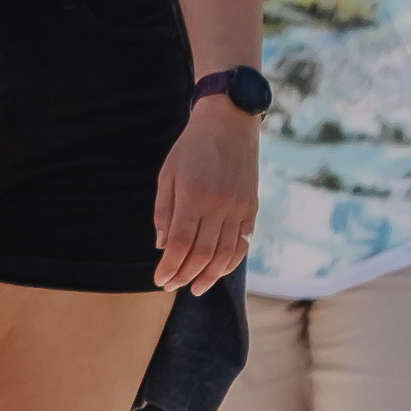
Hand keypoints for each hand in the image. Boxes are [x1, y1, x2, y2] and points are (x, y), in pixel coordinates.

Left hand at [154, 84, 261, 293]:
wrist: (229, 122)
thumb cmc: (191, 147)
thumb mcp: (168, 174)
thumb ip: (164, 212)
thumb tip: (162, 246)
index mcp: (194, 196)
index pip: (181, 243)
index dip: (170, 267)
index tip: (159, 279)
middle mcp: (219, 205)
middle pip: (202, 253)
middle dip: (185, 275)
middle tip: (171, 286)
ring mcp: (239, 208)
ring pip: (225, 254)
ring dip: (209, 276)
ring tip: (195, 287)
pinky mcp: (251, 208)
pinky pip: (243, 244)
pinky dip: (230, 262)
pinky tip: (218, 271)